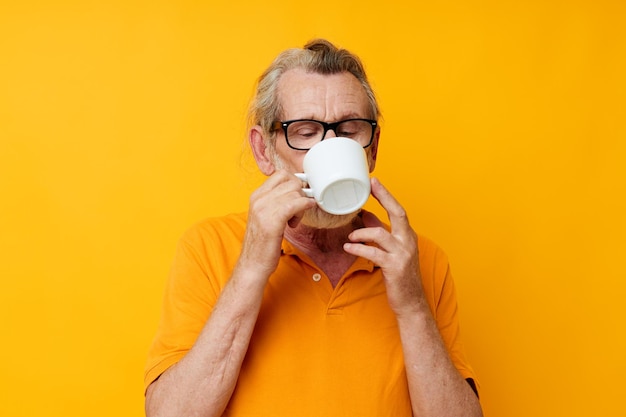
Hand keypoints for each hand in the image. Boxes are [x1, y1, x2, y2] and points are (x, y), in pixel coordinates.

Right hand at [239, 170, 316, 276]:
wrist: (252, 265)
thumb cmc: (263, 243)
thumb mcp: (266, 216)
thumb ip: (276, 202)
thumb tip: (296, 192)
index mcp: (256, 196)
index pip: (281, 175)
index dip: (294, 184)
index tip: (297, 198)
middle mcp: (258, 199)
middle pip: (290, 182)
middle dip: (300, 194)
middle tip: (296, 211)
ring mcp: (264, 209)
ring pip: (295, 192)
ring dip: (301, 206)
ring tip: (294, 221)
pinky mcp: (272, 221)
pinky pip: (295, 204)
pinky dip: (303, 208)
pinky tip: (299, 219)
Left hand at [343, 178, 424, 315]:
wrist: (411, 302)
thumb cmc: (400, 276)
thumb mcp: (393, 251)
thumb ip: (381, 233)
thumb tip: (367, 216)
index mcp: (408, 236)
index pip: (398, 210)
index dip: (386, 195)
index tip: (374, 182)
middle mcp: (408, 242)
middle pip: (397, 213)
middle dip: (383, 197)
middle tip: (369, 187)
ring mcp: (403, 254)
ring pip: (380, 234)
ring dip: (361, 233)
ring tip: (350, 237)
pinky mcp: (394, 267)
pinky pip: (372, 253)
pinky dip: (358, 249)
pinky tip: (349, 248)